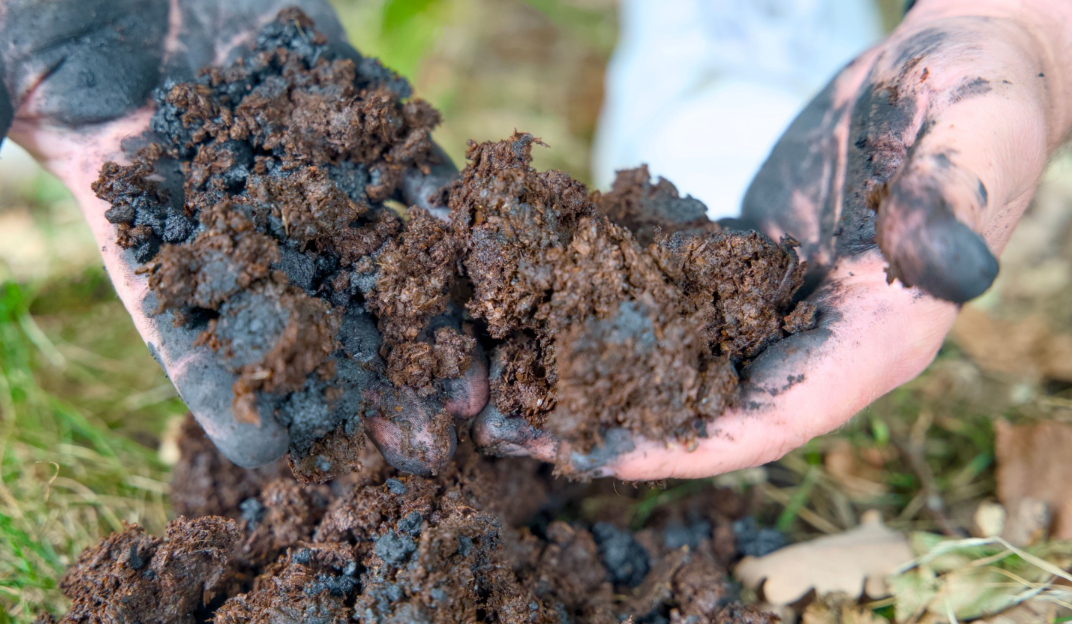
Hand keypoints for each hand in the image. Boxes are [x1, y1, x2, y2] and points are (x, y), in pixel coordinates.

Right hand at [0, 0, 485, 473]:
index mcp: (135, 210)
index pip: (182, 317)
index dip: (226, 384)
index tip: (279, 453)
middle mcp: (222, 192)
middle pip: (301, 299)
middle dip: (361, 369)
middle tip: (423, 439)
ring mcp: (287, 139)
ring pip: (364, 235)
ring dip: (424, 301)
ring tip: (478, 370)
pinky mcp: (333, 82)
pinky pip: (398, 142)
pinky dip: (441, 189)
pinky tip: (494, 241)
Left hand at [475, 0, 1071, 478]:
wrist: (957, 62)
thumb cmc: (978, 98)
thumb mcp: (974, 142)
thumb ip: (948, 208)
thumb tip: (949, 271)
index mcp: (873, 340)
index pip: (766, 422)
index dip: (675, 448)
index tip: (585, 457)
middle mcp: (818, 340)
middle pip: (702, 410)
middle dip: (604, 424)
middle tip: (503, 423)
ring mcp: (778, 306)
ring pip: (673, 361)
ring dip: (586, 373)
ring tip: (496, 372)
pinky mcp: (745, 267)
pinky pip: (668, 300)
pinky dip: (603, 306)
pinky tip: (539, 300)